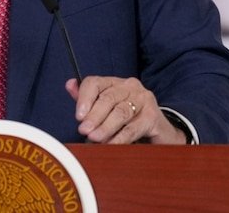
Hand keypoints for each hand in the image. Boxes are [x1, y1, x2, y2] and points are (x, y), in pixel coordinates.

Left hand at [65, 76, 184, 143]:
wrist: (159, 133)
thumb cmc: (128, 120)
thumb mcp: (106, 110)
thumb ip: (87, 98)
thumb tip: (69, 84)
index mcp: (115, 83)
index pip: (95, 83)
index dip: (84, 98)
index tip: (78, 116)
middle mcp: (130, 86)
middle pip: (108, 98)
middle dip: (94, 116)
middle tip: (84, 130)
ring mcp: (144, 99)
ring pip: (121, 112)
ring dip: (105, 127)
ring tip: (95, 138)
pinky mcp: (153, 116)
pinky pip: (133, 128)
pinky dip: (120, 138)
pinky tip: (110, 145)